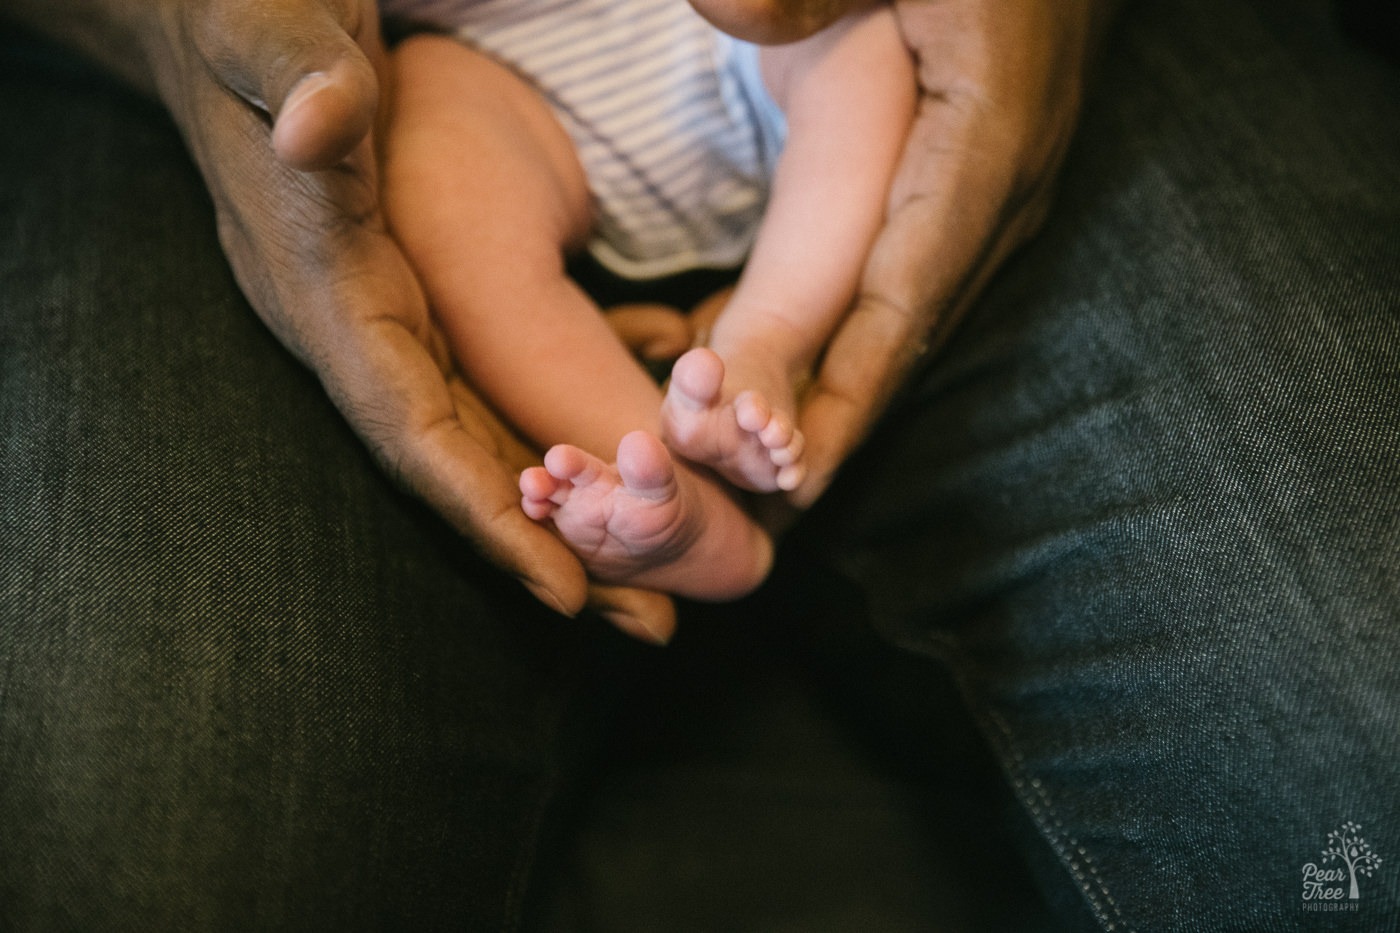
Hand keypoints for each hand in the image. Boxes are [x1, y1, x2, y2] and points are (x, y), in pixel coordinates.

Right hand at [15, 0, 676, 642]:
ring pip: (482, 431)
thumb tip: (317, 121)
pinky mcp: (408, 289)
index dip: (483, 512)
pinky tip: (618, 462)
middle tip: (648, 623)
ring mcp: (382, 310)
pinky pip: (485, 381)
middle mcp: (353, 321)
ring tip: (653, 580)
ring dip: (563, 507)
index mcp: (323, 283)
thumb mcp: (264, 27)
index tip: (565, 593)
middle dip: (545, 546)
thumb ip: (288, 76)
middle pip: (458, 460)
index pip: (407, 422)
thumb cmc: (241, 13)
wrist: (213, 9)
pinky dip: (550, 432)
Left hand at [790, 0, 1118, 506]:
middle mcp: (997, 198)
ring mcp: (993, 201)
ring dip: (839, 395)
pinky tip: (790, 370)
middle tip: (753, 497)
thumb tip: (724, 10)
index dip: (847, 400)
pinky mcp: (974, 193)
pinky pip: (908, 288)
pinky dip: (852, 344)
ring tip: (761, 463)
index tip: (794, 478)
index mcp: (983, 150)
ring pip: (908, 323)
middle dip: (833, 425)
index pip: (904, 304)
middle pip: (907, 339)